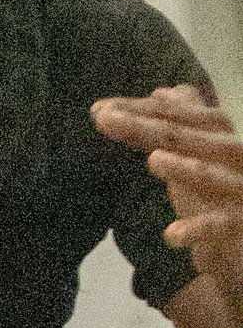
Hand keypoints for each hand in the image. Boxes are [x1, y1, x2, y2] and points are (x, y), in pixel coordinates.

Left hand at [94, 83, 242, 289]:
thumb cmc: (222, 193)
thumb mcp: (199, 156)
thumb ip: (179, 126)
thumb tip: (163, 92)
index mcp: (218, 136)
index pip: (176, 116)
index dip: (140, 110)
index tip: (99, 109)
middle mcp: (233, 154)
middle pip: (188, 137)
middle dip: (148, 126)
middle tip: (105, 118)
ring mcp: (239, 188)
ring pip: (210, 175)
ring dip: (184, 168)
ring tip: (154, 160)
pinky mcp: (241, 222)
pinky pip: (220, 226)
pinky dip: (198, 229)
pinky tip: (172, 235)